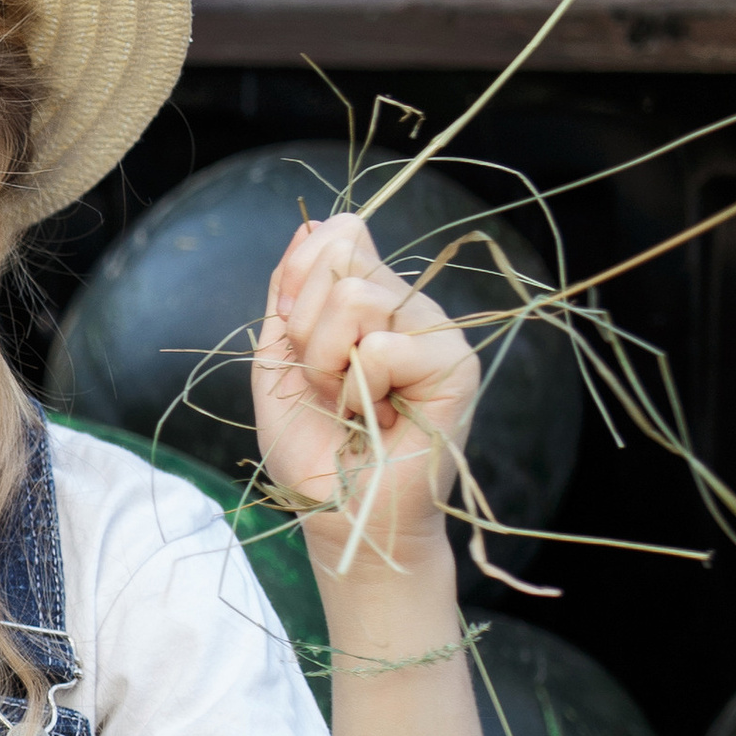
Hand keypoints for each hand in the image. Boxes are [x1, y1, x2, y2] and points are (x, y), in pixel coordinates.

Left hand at [254, 211, 480, 572]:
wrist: (339, 509)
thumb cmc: (313, 445)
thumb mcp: (280, 358)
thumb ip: (292, 292)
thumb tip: (312, 226)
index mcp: (372, 299)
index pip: (340, 233)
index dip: (301, 273)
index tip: (290, 329)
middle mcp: (409, 308)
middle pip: (343, 261)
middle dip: (308, 331)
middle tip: (326, 384)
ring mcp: (436, 335)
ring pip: (358, 297)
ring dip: (328, 361)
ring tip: (350, 402)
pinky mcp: (455, 368)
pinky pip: (383, 347)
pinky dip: (359, 389)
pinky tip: (377, 418)